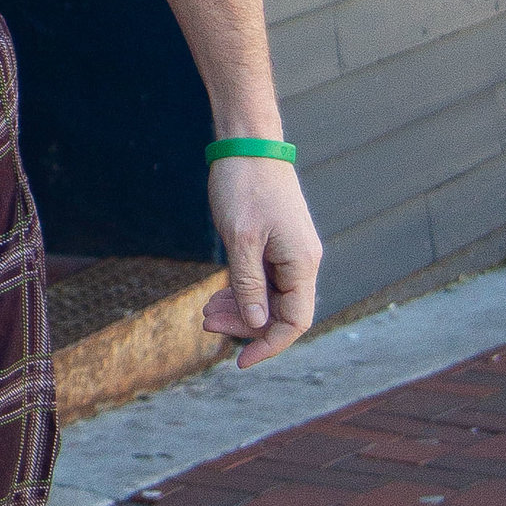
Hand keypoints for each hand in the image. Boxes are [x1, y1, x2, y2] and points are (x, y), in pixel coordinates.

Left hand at [202, 158, 320, 368]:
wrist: (248, 144)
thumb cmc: (244, 186)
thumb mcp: (240, 239)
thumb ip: (248, 283)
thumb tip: (255, 322)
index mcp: (302, 263)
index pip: (295, 321)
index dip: (269, 345)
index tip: (240, 361)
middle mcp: (301, 261)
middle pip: (280, 312)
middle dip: (244, 325)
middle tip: (204, 322)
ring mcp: (289, 253)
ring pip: (269, 297)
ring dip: (239, 309)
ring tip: (204, 312)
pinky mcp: (275, 244)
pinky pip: (262, 280)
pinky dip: (241, 290)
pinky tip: (216, 295)